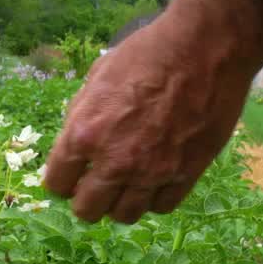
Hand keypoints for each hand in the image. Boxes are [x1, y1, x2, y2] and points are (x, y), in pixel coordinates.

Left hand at [43, 0, 262, 223]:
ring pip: (124, 215)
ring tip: (126, 183)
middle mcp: (115, 161)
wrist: (205, 47)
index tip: (71, 174)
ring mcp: (152, 172)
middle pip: (87, 210)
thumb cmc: (149, 52)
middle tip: (95, 183)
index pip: (57, 183)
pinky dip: (153, 197)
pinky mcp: (186, 174)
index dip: (62, 179)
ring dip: (119, 202)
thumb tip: (75, 142)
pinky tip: (154, 179)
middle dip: (86, 198)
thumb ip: (82, 114)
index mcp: (85, 133)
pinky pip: (161, 206)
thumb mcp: (99, 75)